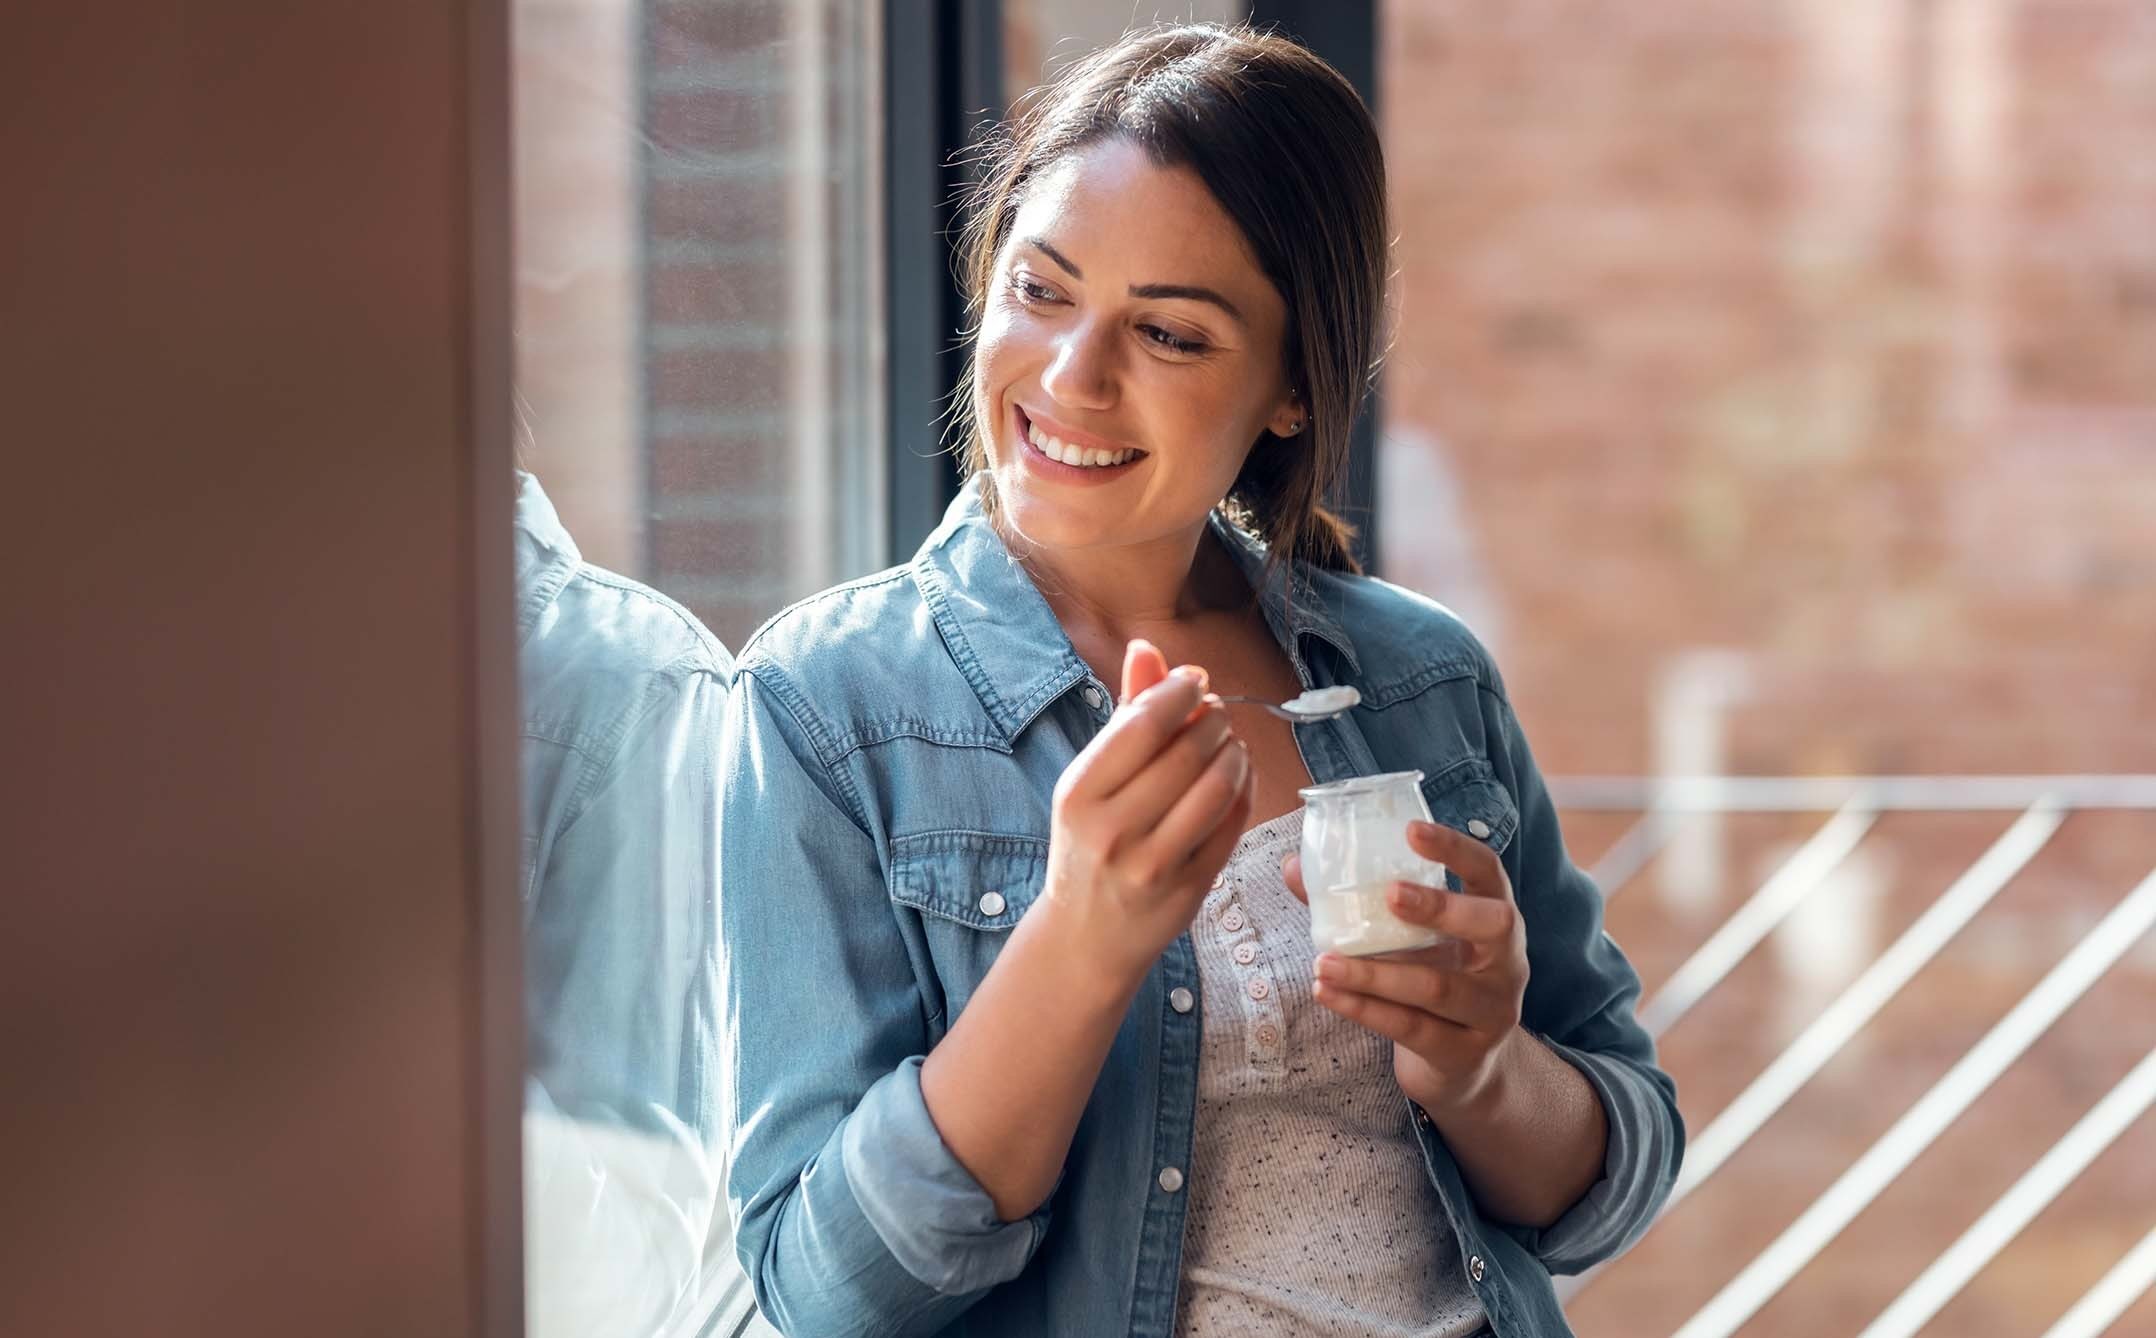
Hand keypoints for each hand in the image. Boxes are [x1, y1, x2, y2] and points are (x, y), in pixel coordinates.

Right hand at [1043, 639, 1257, 988]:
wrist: (1084, 937)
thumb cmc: (1088, 844)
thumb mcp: (1089, 782)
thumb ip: (1123, 714)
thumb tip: (1147, 648)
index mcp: (1079, 794)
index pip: (1143, 724)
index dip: (1181, 693)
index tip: (1197, 682)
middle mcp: (1112, 830)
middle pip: (1186, 753)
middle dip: (1213, 723)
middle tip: (1217, 716)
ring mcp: (1153, 865)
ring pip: (1216, 788)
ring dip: (1234, 755)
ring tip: (1229, 746)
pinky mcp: (1189, 889)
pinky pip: (1231, 825)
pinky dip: (1244, 792)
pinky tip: (1238, 778)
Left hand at [1283, 820, 1528, 1114]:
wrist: (1461, 1066)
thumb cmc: (1430, 978)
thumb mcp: (1409, 940)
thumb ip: (1358, 904)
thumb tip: (1292, 867)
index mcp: (1494, 917)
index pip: (1488, 871)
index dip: (1455, 849)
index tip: (1411, 831)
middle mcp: (1507, 960)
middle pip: (1492, 925)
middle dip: (1440, 907)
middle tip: (1389, 895)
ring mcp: (1492, 1010)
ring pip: (1437, 986)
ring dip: (1374, 973)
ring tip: (1323, 961)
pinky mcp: (1465, 1052)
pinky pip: (1412, 1028)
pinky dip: (1365, 1009)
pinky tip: (1328, 994)